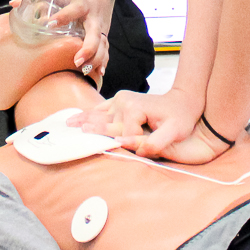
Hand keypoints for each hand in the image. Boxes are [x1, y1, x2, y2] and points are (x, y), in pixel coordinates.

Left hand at [48, 0, 114, 79]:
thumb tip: (13, 3)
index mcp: (81, 3)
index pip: (73, 10)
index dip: (63, 16)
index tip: (49, 24)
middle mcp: (93, 16)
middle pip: (94, 33)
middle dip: (88, 47)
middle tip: (76, 60)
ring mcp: (101, 26)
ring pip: (102, 43)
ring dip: (96, 57)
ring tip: (85, 69)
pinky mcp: (105, 33)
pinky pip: (106, 48)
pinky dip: (104, 60)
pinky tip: (99, 72)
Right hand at [80, 87, 220, 163]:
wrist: (184, 102)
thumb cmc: (181, 118)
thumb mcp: (174, 132)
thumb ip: (156, 142)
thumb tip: (137, 149)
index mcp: (133, 108)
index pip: (121, 135)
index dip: (130, 145)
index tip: (142, 148)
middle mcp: (122, 102)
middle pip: (104, 125)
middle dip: (90, 133)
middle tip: (69, 136)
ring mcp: (119, 100)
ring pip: (97, 116)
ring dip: (82, 121)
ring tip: (66, 125)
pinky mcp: (118, 101)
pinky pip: (100, 110)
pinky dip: (88, 115)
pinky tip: (75, 118)